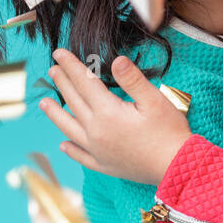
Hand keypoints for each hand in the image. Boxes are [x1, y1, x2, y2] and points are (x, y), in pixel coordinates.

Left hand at [39, 49, 190, 185]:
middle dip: (63, 83)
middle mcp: (97, 132)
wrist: (177, 169)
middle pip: (74, 102)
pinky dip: (70, 149)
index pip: (84, 83)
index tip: (59, 53)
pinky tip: (63, 145)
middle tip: (52, 69)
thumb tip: (116, 60)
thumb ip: (132, 79)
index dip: (71, 66)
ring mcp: (98, 151)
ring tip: (44, 103)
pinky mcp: (105, 165)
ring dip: (56, 114)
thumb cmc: (169, 132)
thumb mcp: (155, 100)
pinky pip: (81, 156)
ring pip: (69, 128)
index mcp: (108, 113)